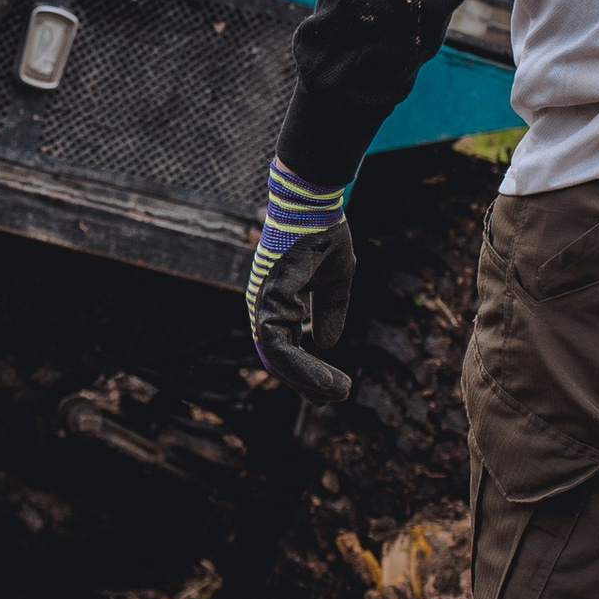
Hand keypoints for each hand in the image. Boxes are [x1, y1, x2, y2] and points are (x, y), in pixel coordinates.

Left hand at [247, 157, 356, 401]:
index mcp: (276, 300)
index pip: (283, 345)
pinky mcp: (270, 293)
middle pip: (276, 357)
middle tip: (334, 398)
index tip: (329, 389)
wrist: (316, 200)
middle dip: (305, 383)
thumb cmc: (322, 233)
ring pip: (276, 355)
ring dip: (305, 379)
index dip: (303, 369)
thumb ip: (329, 311)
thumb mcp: (334, 280)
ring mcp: (264, 299)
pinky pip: (278, 340)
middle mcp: (264, 303)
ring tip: (335, 392)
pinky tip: (325, 377)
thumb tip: (327, 345)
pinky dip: (300, 364)